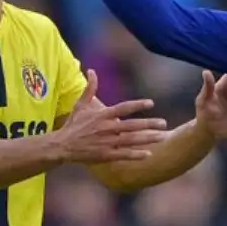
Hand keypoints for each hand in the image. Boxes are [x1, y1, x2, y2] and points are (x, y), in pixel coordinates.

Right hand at [51, 70, 166, 163]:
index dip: (138, 105)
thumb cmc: (73, 125)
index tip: (151, 103)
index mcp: (103, 115)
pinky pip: (123, 154)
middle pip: (132, 125)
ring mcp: (107, 142)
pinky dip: (136, 154)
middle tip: (164, 123)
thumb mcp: (80, 105)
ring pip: (131, 140)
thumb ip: (90, 88)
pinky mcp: (105, 155)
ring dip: (147, 139)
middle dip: (149, 124)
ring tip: (161, 137)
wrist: (62, 145)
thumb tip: (91, 70)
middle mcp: (107, 128)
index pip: (123, 108)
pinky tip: (148, 154)